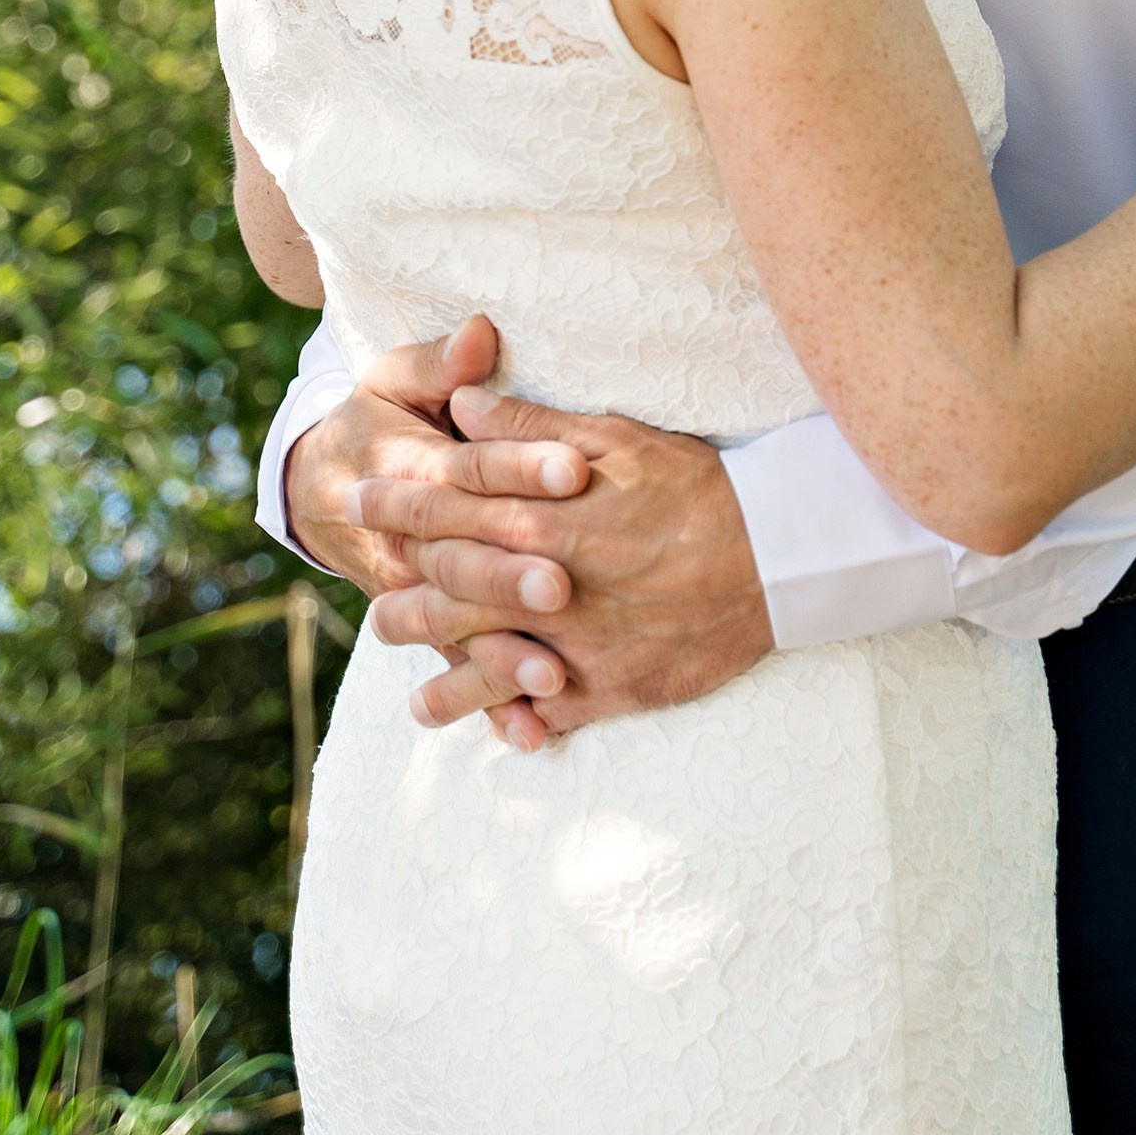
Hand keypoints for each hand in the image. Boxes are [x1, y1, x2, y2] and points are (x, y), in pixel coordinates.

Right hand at [285, 317, 591, 745]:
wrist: (327, 490)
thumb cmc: (383, 419)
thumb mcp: (396, 380)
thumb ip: (439, 364)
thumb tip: (480, 334)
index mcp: (408, 467)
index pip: (469, 467)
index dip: (519, 466)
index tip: (575, 467)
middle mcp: (409, 541)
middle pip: (461, 560)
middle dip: (510, 575)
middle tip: (564, 584)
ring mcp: (417, 595)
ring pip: (457, 630)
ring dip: (502, 654)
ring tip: (552, 674)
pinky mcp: (434, 633)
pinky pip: (457, 677)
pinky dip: (491, 708)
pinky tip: (532, 734)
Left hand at [351, 385, 773, 744]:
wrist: (778, 557)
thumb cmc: (698, 486)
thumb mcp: (615, 437)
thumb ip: (530, 426)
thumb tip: (462, 404)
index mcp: (541, 517)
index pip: (448, 507)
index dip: (398, 501)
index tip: (357, 497)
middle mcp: (546, 586)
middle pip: (451, 591)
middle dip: (403, 590)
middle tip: (369, 596)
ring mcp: (575, 645)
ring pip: (485, 661)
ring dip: (440, 668)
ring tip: (407, 678)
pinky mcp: (612, 688)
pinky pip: (548, 711)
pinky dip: (513, 721)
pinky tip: (489, 730)